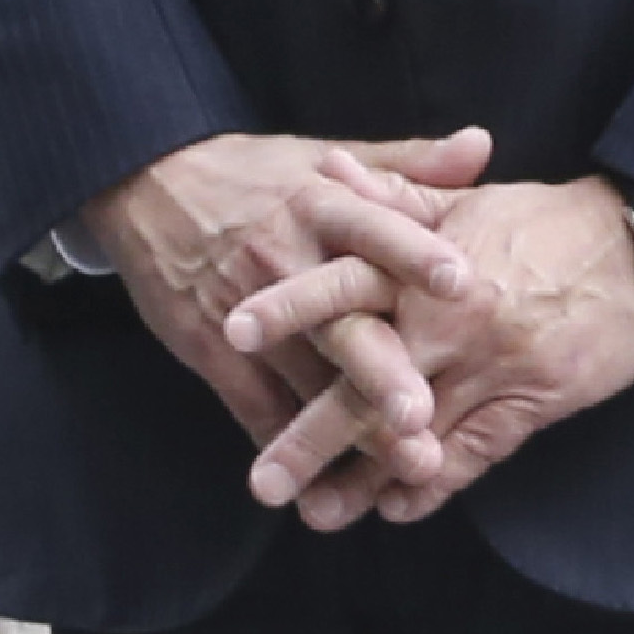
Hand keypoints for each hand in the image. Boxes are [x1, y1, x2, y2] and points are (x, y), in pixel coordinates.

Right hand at [78, 127, 495, 460]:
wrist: (151, 187)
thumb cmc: (260, 177)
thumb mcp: (329, 162)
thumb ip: (409, 165)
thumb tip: (482, 144)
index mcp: (322, 206)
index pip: (375, 230)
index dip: (417, 255)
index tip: (465, 284)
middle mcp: (286, 261)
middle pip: (340, 321)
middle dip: (382, 373)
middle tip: (425, 418)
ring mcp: (248, 313)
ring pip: (305, 377)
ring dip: (351, 428)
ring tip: (401, 469)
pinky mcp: (212, 351)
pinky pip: (254, 406)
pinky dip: (289, 445)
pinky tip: (327, 489)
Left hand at [228, 171, 633, 521]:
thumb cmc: (558, 219)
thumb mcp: (472, 201)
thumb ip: (396, 196)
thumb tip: (328, 169)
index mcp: (429, 263)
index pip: (347, 283)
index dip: (293, 307)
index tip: (234, 333)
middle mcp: (453, 317)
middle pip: (367, 383)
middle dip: (311, 435)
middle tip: (261, 480)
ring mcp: (494, 363)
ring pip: (416, 431)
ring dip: (364, 478)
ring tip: (319, 514)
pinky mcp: (537, 396)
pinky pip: (477, 451)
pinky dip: (436, 481)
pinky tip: (402, 506)